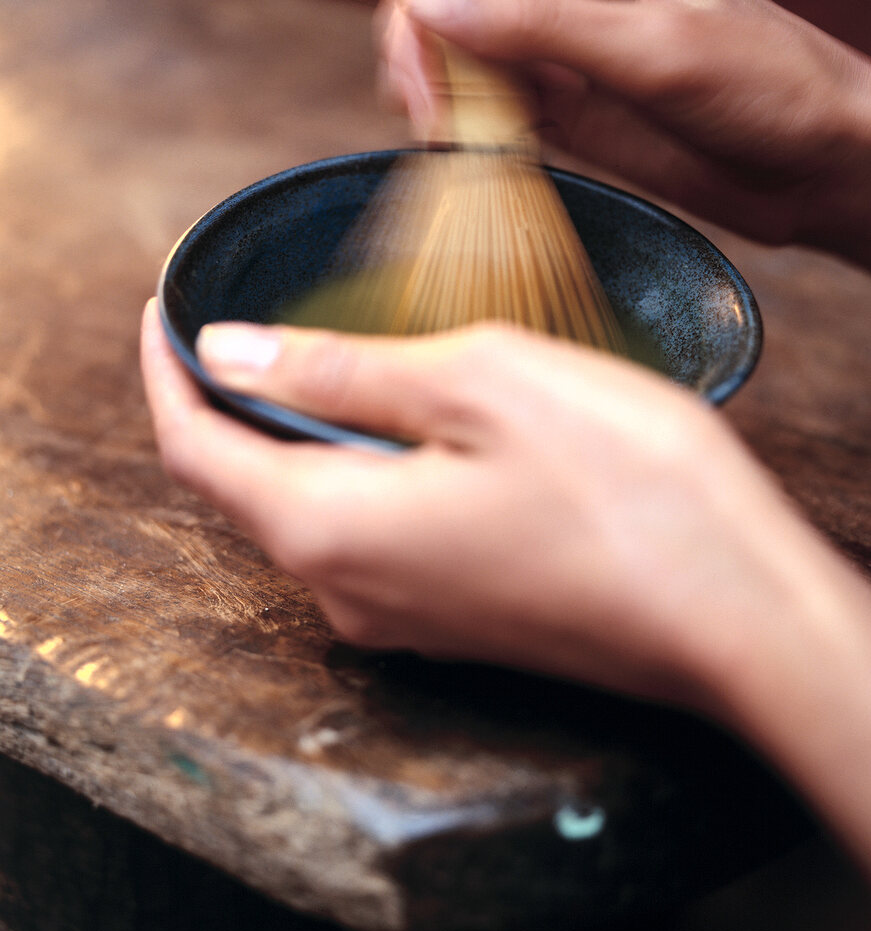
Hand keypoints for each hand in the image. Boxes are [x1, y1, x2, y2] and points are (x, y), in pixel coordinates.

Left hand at [141, 301, 870, 869]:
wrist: (736, 612)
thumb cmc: (624, 485)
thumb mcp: (475, 384)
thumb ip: (337, 374)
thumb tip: (226, 355)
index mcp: (327, 529)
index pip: (193, 448)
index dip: (163, 372)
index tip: (160, 308)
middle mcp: (345, 595)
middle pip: (244, 489)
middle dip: (227, 403)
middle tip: (238, 321)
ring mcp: (402, 620)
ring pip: (307, 514)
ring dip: (295, 438)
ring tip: (318, 361)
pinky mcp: (454, 623)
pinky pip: (368, 540)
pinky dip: (354, 475)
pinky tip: (401, 429)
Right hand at [377, 0, 870, 262]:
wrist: (817, 165)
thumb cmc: (770, 86)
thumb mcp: (654, 49)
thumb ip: (540, 25)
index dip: (426, 12)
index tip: (426, 86)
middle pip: (447, 6)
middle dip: (425, 60)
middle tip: (435, 125)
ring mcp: (561, 55)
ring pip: (460, 64)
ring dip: (440, 103)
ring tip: (455, 147)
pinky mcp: (566, 115)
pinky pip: (492, 116)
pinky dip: (470, 138)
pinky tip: (478, 161)